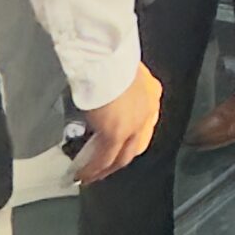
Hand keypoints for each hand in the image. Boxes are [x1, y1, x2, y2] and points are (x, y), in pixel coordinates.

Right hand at [74, 63, 162, 182]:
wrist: (105, 57)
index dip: (131, 142)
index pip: (145, 127)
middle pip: (135, 147)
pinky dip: (93, 169)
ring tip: (90, 176)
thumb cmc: (109, 58)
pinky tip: (83, 174)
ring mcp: (133, 125)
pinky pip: (104, 159)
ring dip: (104, 170)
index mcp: (151, 94)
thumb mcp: (124, 74)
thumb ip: (122, 91)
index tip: (118, 150)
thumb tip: (110, 100)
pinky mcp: (116, 133)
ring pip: (120, 158)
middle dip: (118, 161)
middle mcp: (147, 111)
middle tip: (103, 169)